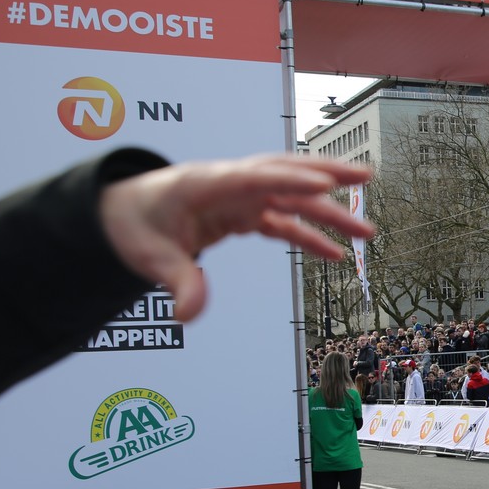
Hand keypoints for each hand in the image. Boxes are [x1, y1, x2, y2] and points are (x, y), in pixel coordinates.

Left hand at [98, 154, 374, 321]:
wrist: (123, 213)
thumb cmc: (133, 224)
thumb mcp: (149, 256)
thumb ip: (177, 281)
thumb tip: (188, 315)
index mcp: (202, 183)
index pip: (251, 178)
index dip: (288, 180)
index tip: (323, 185)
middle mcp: (228, 184)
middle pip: (284, 173)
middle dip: (326, 174)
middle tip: (365, 177)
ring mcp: (239, 197)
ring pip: (291, 197)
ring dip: (329, 210)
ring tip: (365, 229)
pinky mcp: (244, 213)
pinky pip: (283, 222)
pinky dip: (309, 236)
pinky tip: (334, 255)